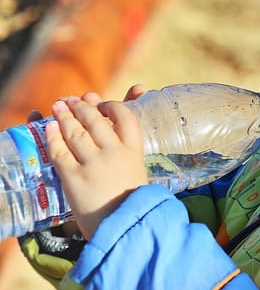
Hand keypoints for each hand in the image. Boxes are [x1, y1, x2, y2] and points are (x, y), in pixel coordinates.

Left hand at [45, 93, 147, 239]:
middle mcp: (114, 153)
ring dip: (65, 117)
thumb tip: (128, 131)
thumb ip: (130, 153)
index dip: (113, 106)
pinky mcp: (74, 178)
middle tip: (71, 100)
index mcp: (134, 152)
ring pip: (76, 132)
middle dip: (82, 107)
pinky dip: (53, 137)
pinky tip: (50, 128)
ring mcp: (94, 164)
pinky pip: (60, 151)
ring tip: (58, 106)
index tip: (103, 104)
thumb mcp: (138, 172)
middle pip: (96, 120)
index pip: (125, 117)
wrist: (124, 229)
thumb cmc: (134, 202)